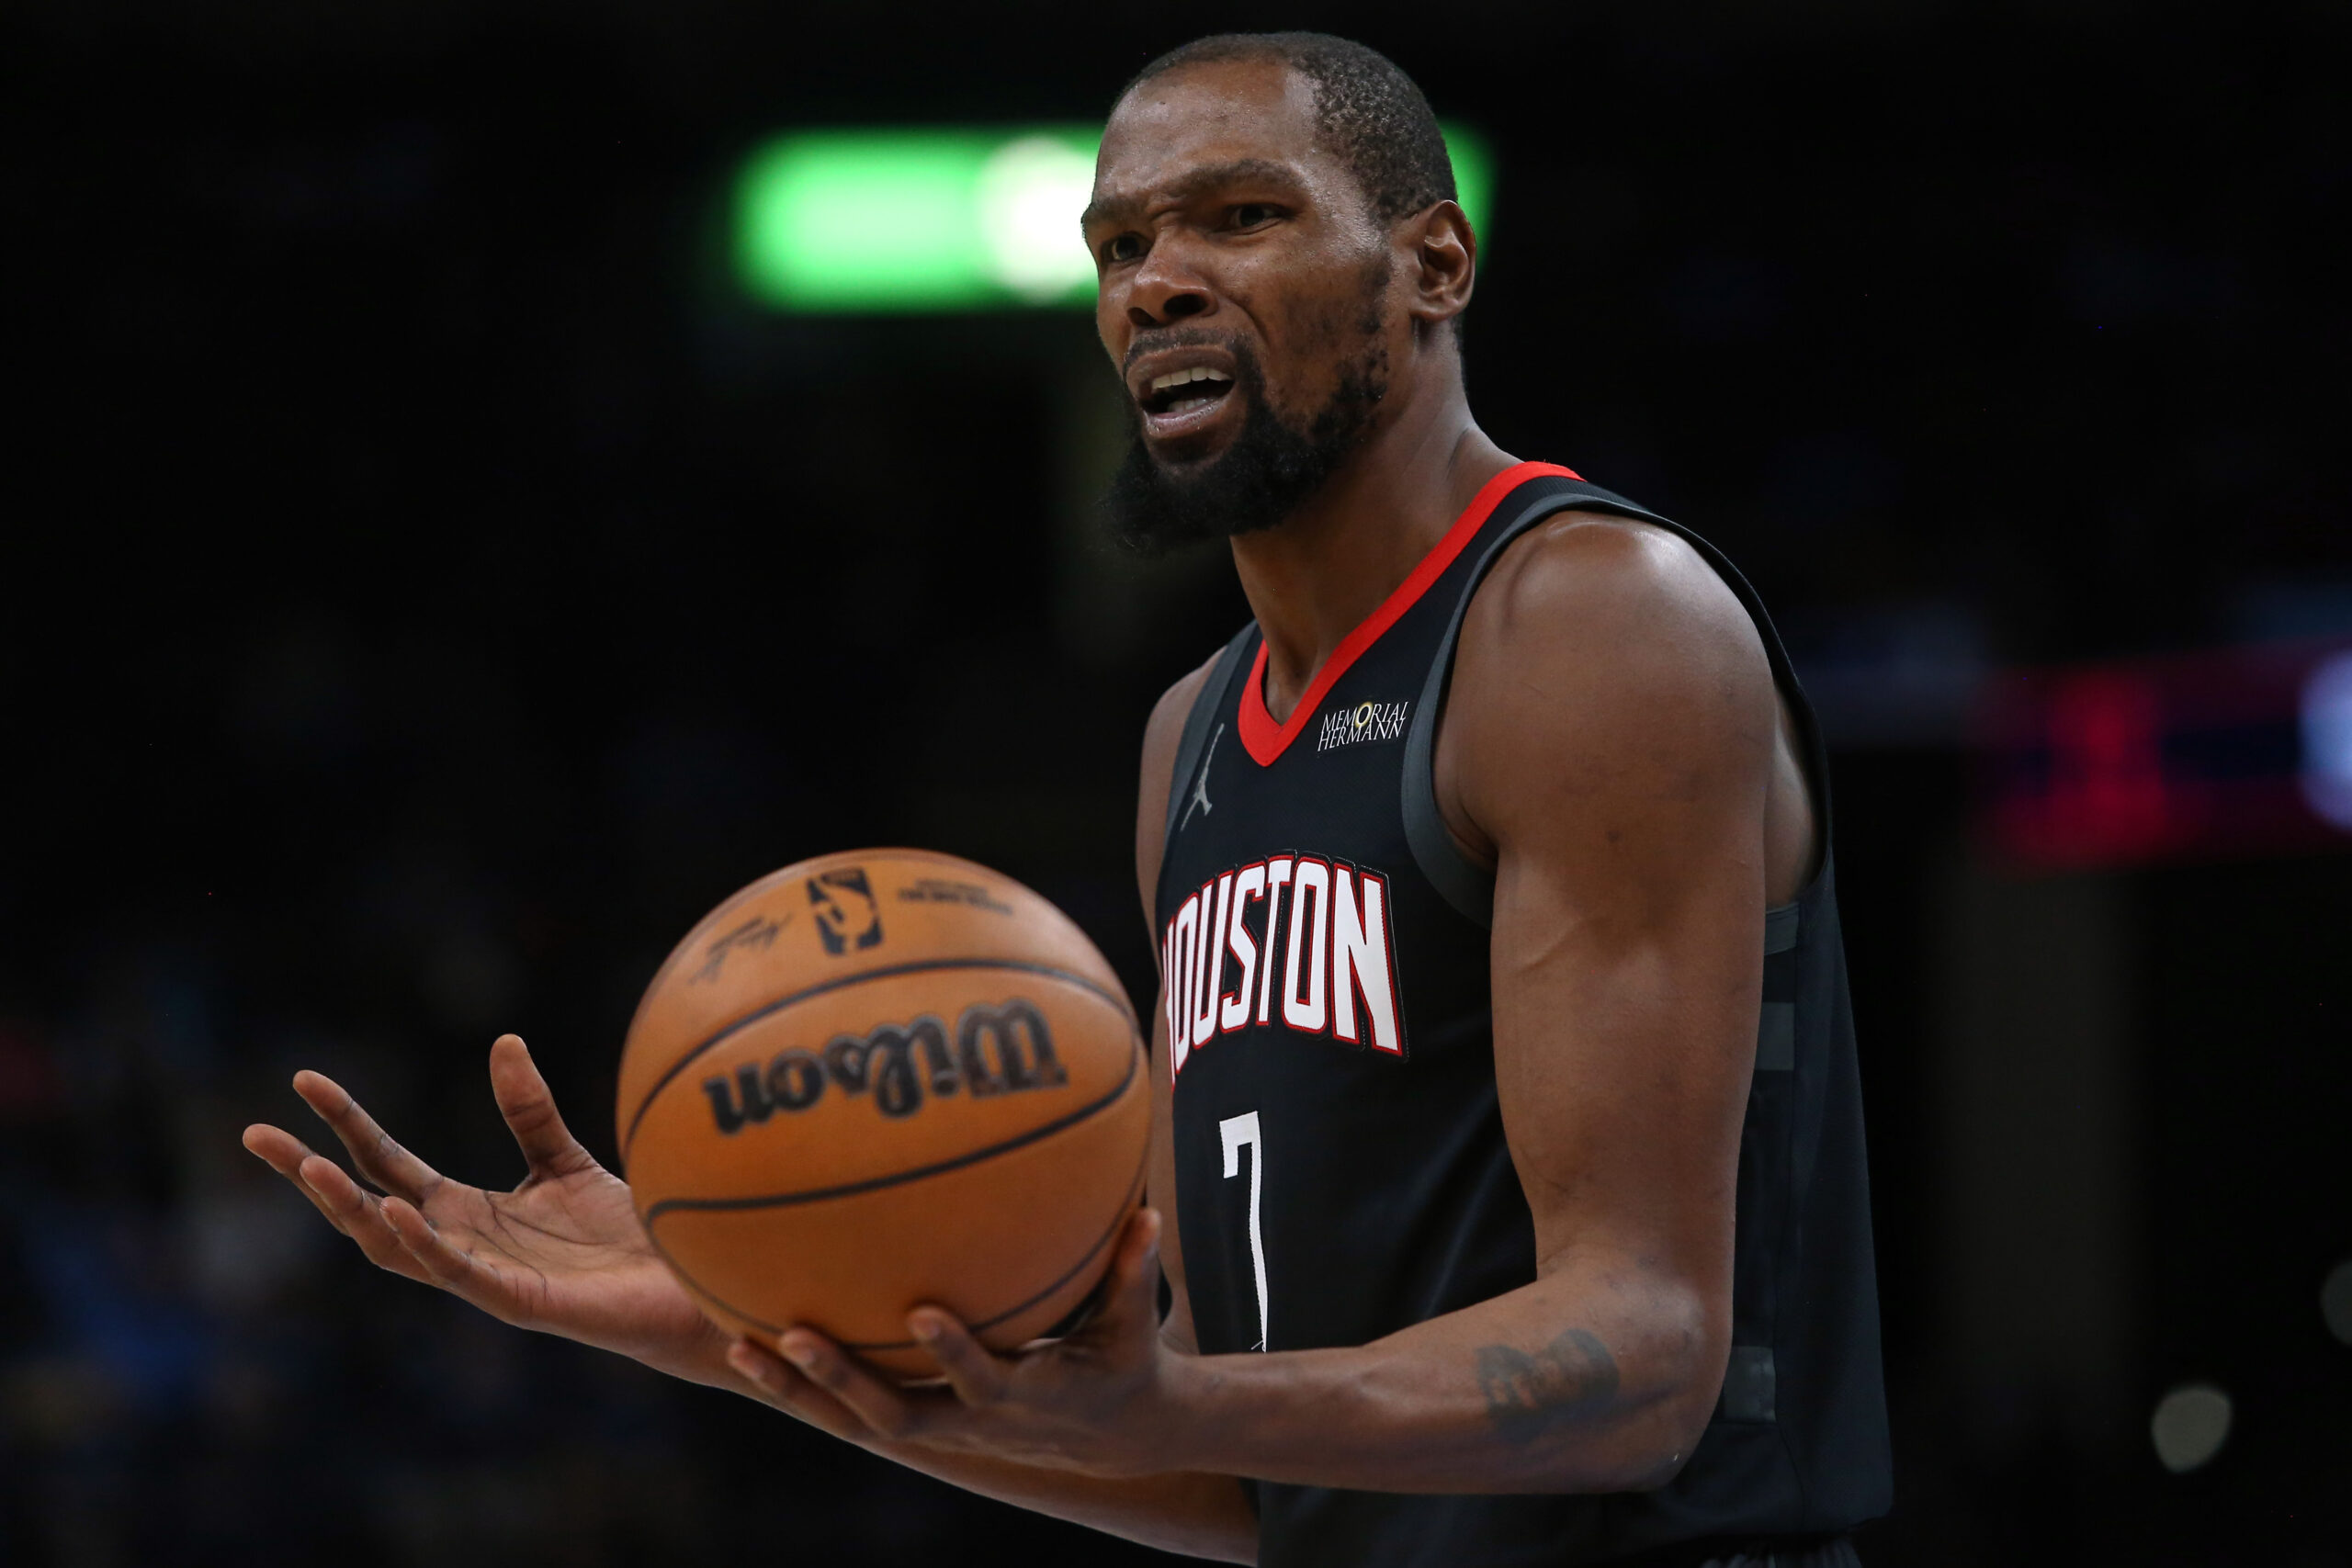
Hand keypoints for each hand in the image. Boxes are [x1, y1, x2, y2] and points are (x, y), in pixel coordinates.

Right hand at [242, 1034, 735, 1388]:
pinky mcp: (516, 1300)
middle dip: (310, 1173)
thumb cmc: (620, 1235)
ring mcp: (481, 1275)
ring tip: (310, 1167)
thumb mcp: (562, 1160)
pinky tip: (397, 1209)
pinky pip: (457, 1273)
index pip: (385, 1162)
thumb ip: (529, 1110)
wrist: (677, 1283)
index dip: (345, 1122)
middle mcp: (458, 1243)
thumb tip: (503, 1041)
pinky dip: (423, 1243)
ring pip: (394, 1246)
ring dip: (350, 1209)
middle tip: (255, 1135)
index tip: (303, 1080)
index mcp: (463, 1211)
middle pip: (365, 1206)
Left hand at [724, 1208, 1197, 1476]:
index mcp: (1023, 1395)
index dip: (952, 1352)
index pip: (982, 1378)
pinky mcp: (918, 1421)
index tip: (918, 1311)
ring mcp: (938, 1427)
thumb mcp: (1132, 1327)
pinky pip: (849, 1409)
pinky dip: (802, 1385)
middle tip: (799, 1332)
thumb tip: (1145, 1213)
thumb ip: (1132, 1272)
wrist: (1107, 1437)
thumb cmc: (1119, 1364)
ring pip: (856, 1421)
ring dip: (799, 1388)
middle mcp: (970, 1422)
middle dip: (845, 1377)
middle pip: (896, 1413)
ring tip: (742, 1344)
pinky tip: (751, 1341)